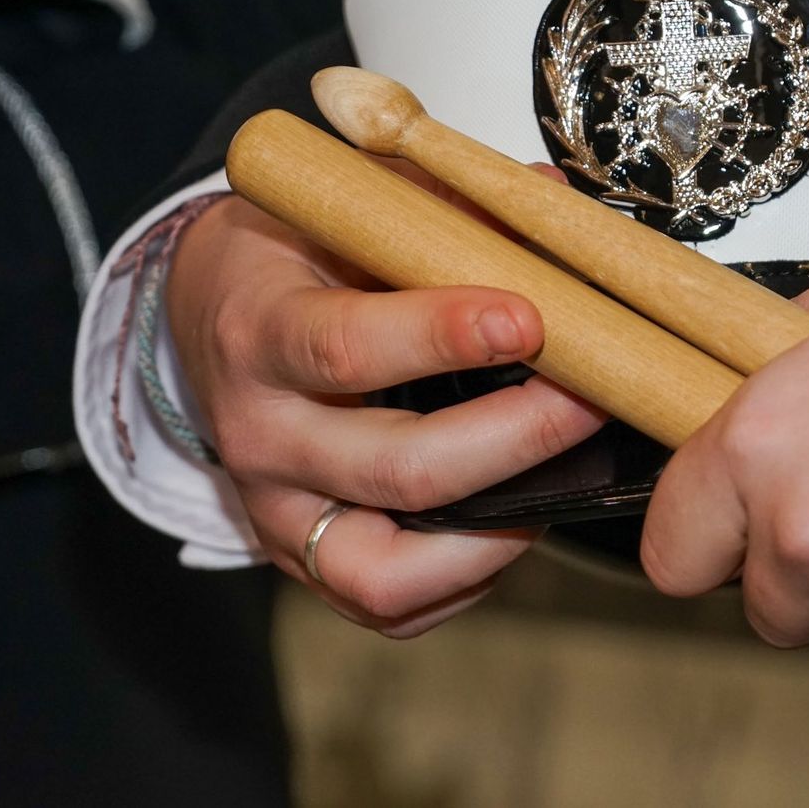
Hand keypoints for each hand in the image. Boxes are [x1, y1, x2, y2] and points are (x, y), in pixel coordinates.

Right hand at [167, 178, 603, 636]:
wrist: (215, 316)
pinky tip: (515, 517)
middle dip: (515, 439)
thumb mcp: (346, 210)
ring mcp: (277, 513)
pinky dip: (466, 576)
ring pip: (388, 570)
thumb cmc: (295, 255)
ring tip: (566, 470)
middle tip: (593, 398)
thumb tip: (555, 202)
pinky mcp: (302, 563)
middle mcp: (261, 436)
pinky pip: (390, 605)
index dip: (441, 335)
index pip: (345, 346)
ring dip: (499, 530)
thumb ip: (443, 207)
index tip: (529, 319)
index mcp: (259, 331)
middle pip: (395, 469)